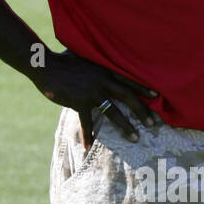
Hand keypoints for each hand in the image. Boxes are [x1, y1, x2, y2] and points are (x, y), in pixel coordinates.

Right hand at [34, 49, 157, 146]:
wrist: (46, 66)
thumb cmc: (63, 59)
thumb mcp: (84, 55)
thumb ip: (95, 61)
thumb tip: (98, 58)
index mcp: (105, 69)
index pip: (130, 79)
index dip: (144, 88)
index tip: (157, 96)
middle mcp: (103, 81)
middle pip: (128, 97)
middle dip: (142, 111)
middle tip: (152, 124)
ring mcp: (92, 92)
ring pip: (113, 112)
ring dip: (125, 126)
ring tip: (134, 138)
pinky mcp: (79, 102)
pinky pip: (86, 122)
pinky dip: (87, 136)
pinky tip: (89, 147)